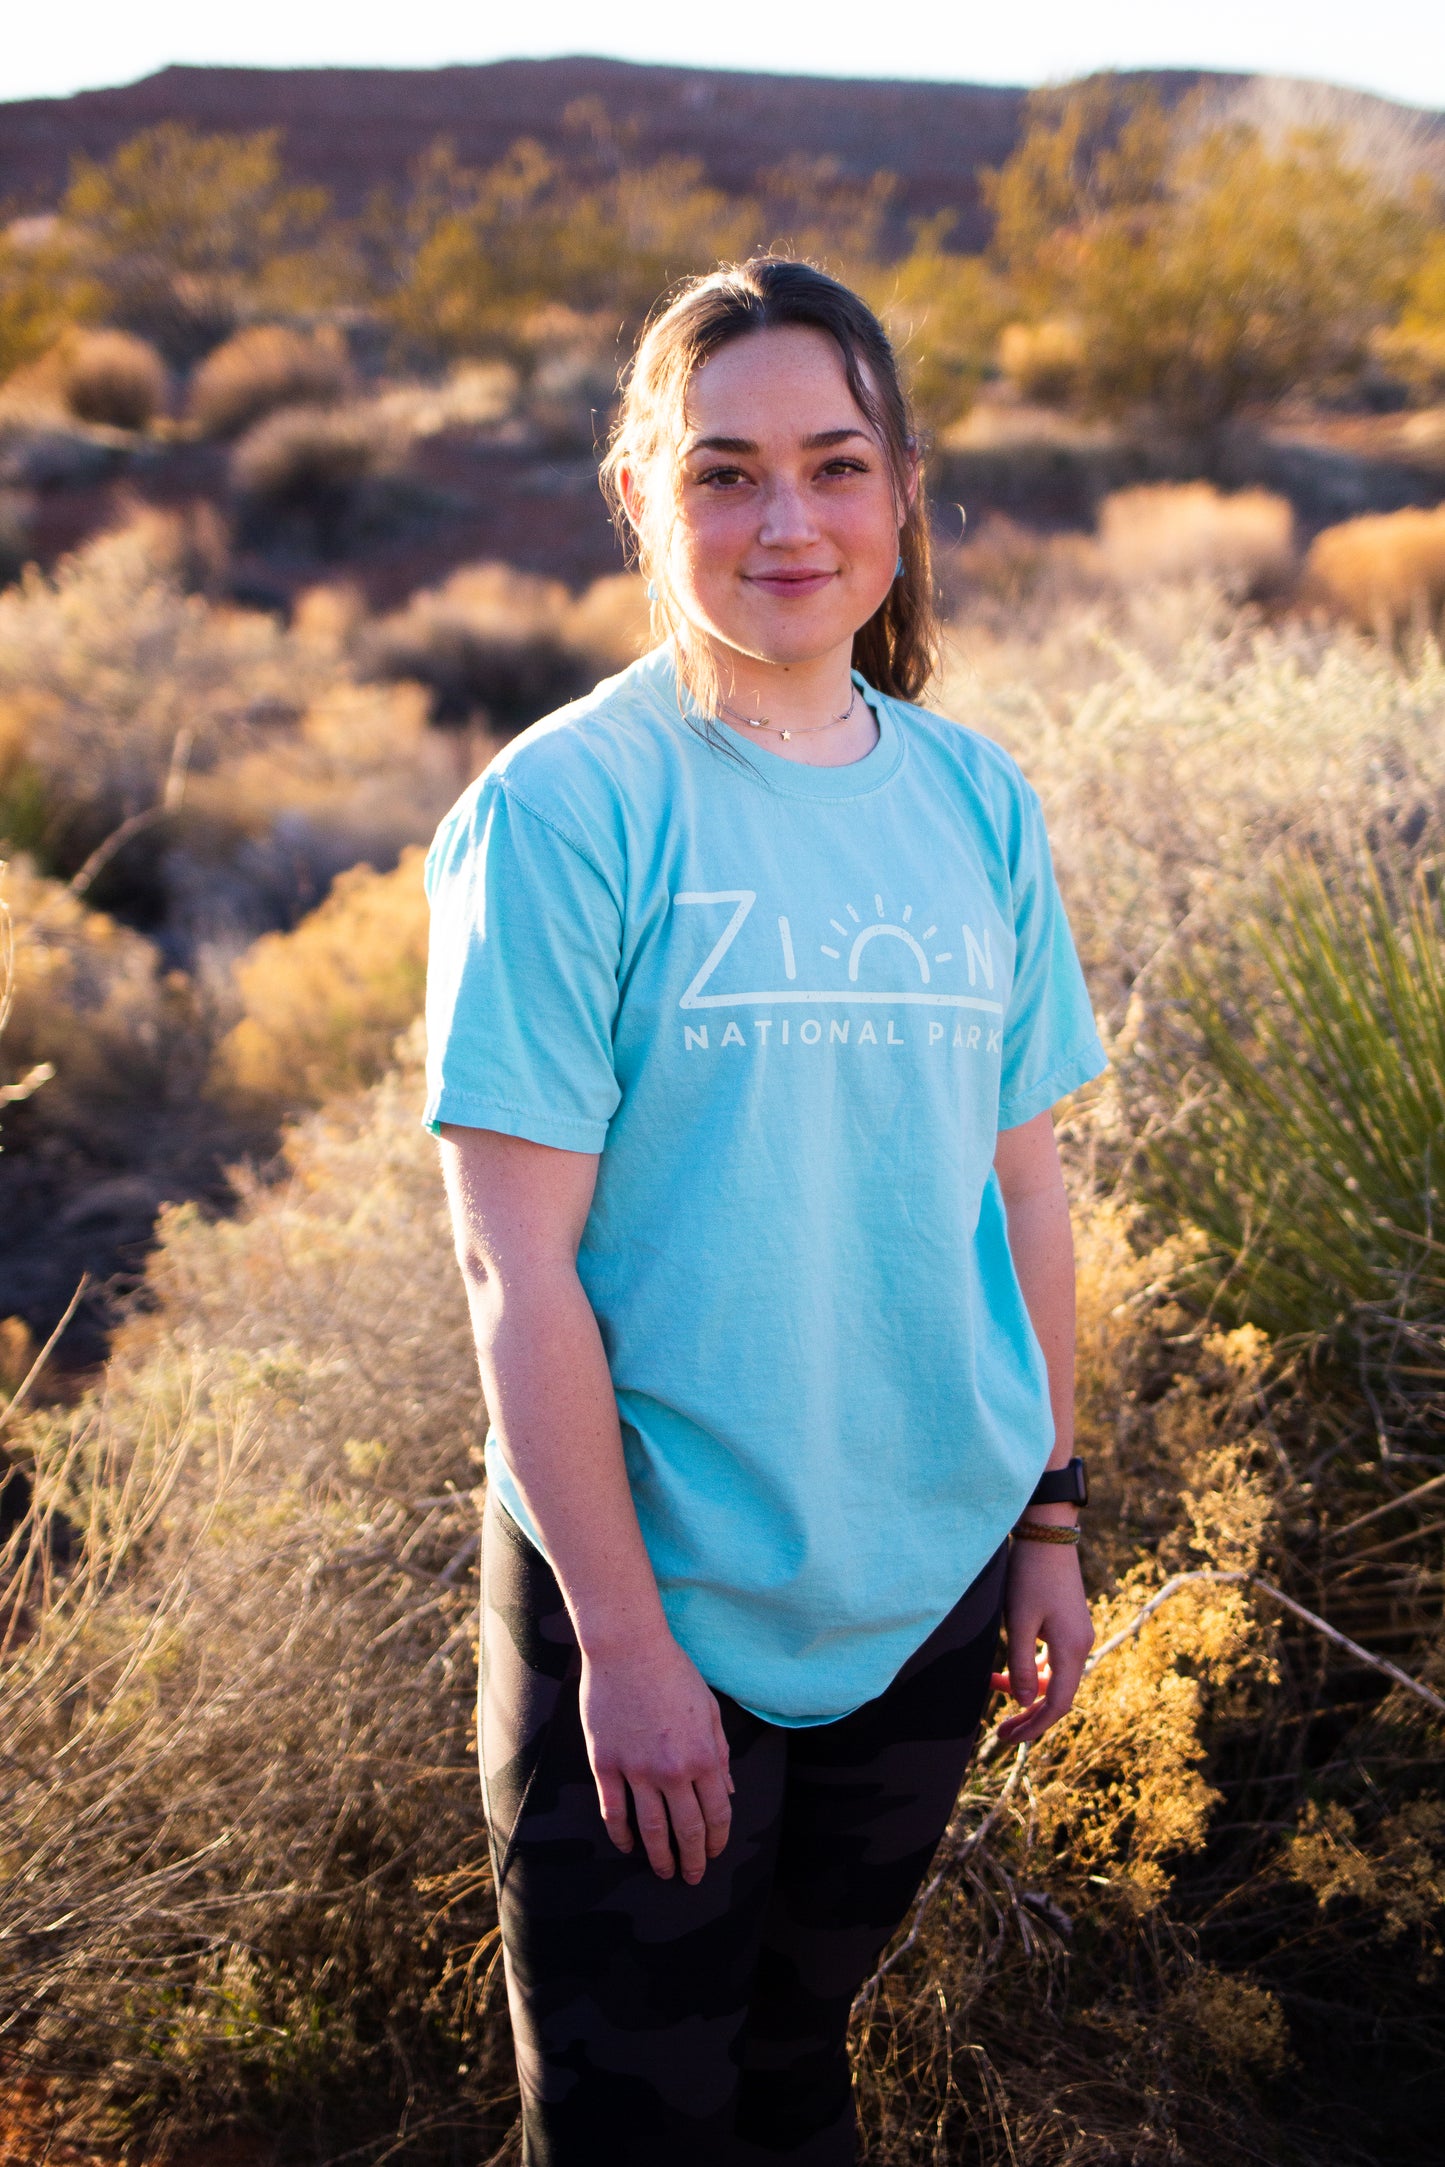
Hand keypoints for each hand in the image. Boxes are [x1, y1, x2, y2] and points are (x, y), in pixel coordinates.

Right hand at [579, 1634, 733, 1883]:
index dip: (718, 1840)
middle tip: (693, 1878)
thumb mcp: (709, 1710)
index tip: (716, 1854)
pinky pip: (614, 1811)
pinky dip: (622, 1835)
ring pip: (651, 1829)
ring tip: (664, 1873)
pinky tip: (628, 1846)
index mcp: (703, 1756)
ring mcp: (636, 1770)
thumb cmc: (673, 1672)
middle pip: (687, 1830)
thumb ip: (721, 1753)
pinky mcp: (606, 1764)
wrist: (627, 1647)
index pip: (717, 1813)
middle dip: (693, 1860)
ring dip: (660, 1858)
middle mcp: (672, 1770)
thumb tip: (729, 1792)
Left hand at [992, 1536, 1093, 1746]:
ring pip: (1053, 1679)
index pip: (1059, 1704)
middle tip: (1001, 1733)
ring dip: (1027, 1692)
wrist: (1047, 1536)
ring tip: (994, 1695)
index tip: (1011, 1739)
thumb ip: (1022, 1664)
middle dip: (1030, 1716)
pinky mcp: (1066, 1626)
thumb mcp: (1019, 1620)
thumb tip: (1025, 1702)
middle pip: (1058, 1695)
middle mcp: (1080, 1646)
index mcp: (1072, 1649)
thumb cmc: (1031, 1576)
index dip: (1036, 1726)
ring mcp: (1075, 1636)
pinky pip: (1051, 1661)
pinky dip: (1031, 1671)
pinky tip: (1006, 1673)